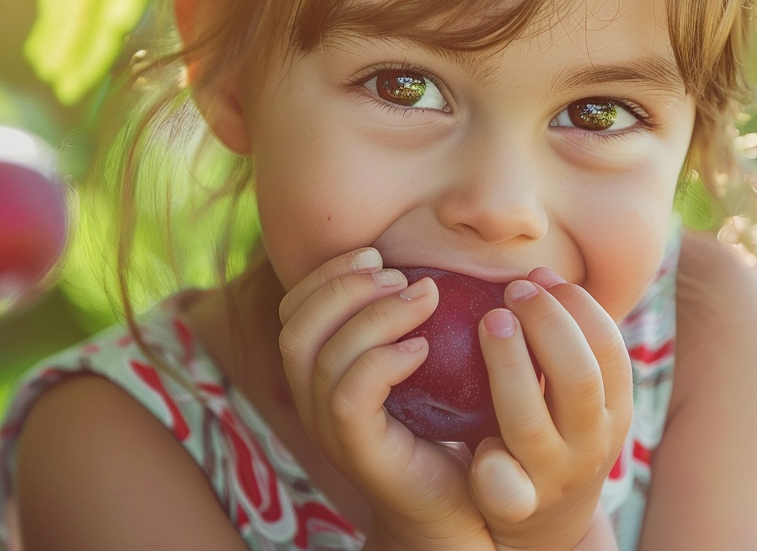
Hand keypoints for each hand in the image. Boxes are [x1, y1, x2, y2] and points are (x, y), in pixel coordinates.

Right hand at [277, 248, 493, 550]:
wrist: (462, 503)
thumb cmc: (451, 426)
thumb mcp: (429, 363)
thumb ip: (417, 317)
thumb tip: (436, 261)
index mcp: (321, 371)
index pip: (294, 309)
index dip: (327, 273)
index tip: (376, 253)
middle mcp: (313, 400)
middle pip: (296, 327)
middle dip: (344, 287)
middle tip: (400, 275)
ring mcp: (331, 429)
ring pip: (323, 356)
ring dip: (375, 314)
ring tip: (425, 298)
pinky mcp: (358, 451)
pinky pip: (350, 396)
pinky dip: (383, 360)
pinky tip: (422, 349)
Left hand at [470, 268, 632, 550]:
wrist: (547, 523)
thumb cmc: (554, 431)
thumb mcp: (576, 393)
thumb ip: (565, 345)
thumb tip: (537, 272)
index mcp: (613, 409)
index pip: (608, 349)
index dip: (576, 306)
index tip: (541, 276)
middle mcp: (590, 442)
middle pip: (577, 377)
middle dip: (546, 324)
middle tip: (513, 290)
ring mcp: (553, 475)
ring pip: (530, 422)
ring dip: (510, 366)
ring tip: (490, 321)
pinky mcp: (516, 505)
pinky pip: (503, 485)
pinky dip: (489, 461)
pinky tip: (474, 437)